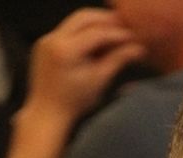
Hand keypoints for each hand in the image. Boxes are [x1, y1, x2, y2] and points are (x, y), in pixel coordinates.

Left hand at [24, 7, 145, 124]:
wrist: (47, 114)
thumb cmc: (75, 103)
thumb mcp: (99, 81)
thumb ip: (117, 60)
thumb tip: (138, 48)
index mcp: (65, 50)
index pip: (96, 32)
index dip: (116, 33)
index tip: (132, 37)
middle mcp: (52, 39)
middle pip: (83, 17)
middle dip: (105, 20)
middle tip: (123, 27)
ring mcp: (46, 40)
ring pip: (74, 22)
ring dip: (94, 24)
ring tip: (112, 33)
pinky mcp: (44, 44)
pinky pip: (66, 31)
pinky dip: (83, 32)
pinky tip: (96, 41)